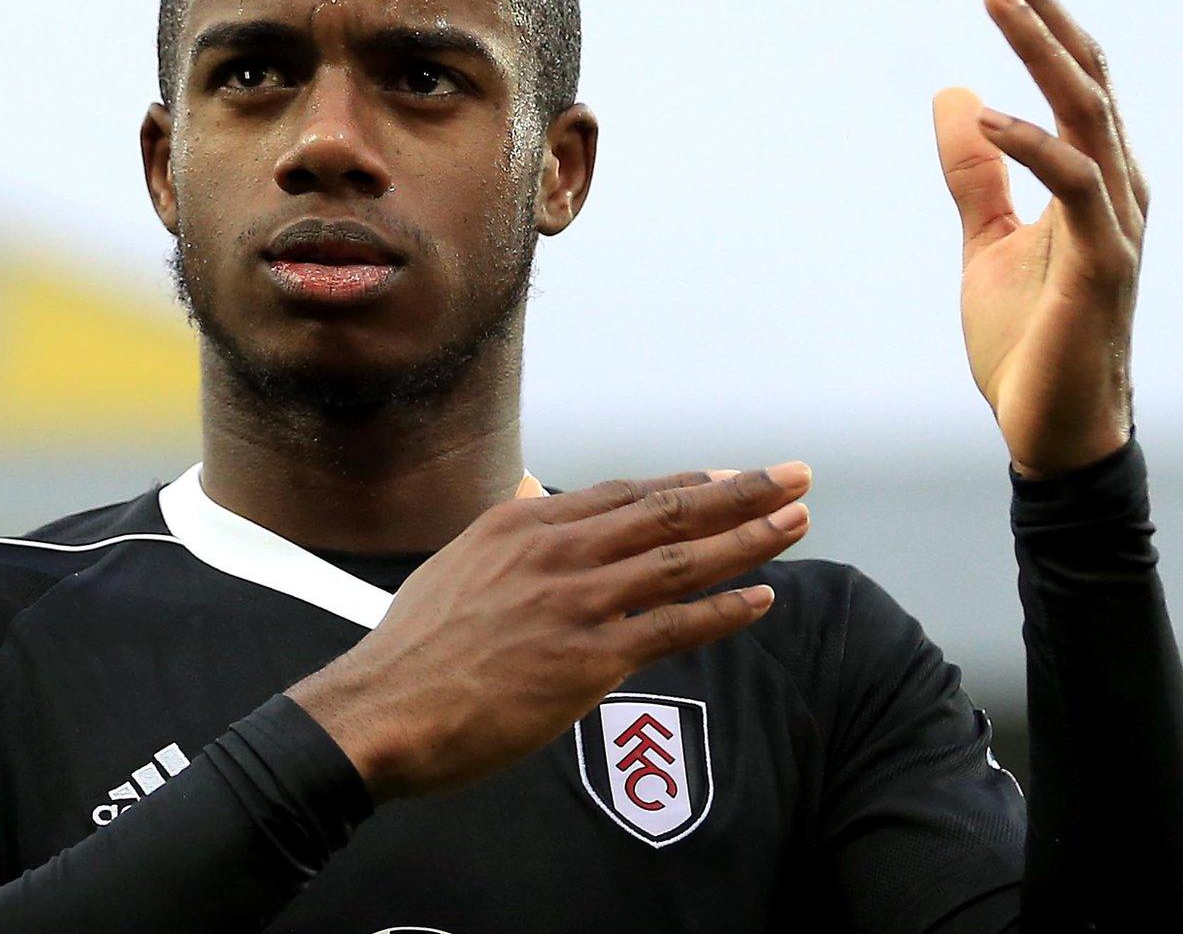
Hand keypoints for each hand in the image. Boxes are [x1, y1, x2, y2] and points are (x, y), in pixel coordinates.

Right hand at [286, 464, 812, 801]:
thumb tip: (530, 512)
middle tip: (793, 474)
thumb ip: (506, 543)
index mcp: (521, 525)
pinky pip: (674, 626)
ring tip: (797, 522)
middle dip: (739, 490)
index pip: (623, 495)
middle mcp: (555, 551)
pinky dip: (725, 610)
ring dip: (750, 538)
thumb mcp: (455, 568)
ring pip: (683, 559)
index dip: (684, 484)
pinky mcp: (589, 658)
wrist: (385, 708)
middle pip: (668, 511)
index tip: (727, 476)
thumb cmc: (414, 651)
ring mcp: (576, 602)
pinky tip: (762, 598)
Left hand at [932, 0, 1148, 477]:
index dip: (1036, 14)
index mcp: (1092, 177)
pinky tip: (983, 114)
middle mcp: (1115, 186)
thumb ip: (975, 174)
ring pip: (1086, 111)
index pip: (1070, 75)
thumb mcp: (985, 241)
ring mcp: (1116, 222)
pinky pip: (1073, 185)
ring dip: (1039, 48)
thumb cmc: (1026, 341)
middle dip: (1039, 7)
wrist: (1048, 430)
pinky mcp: (1103, 263)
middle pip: (1085, 73)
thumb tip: (955, 96)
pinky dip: (1029, 143)